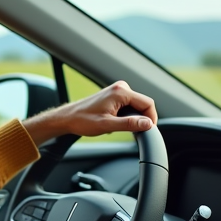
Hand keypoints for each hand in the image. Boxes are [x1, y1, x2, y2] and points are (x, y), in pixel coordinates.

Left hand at [22, 81, 157, 144]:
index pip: (148, 103)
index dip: (151, 119)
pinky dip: (127, 116)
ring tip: (119, 126)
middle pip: (143, 104)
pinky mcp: (115, 95)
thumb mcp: (108, 125)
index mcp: (121, 91)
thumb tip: (147, 124)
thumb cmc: (83, 120)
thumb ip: (129, 124)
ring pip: (137, 106)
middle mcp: (121, 87)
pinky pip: (129, 106)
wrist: (68, 118)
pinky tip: (116, 122)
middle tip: (133, 132)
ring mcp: (118, 90)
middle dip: (142, 118)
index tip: (148, 131)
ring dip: (133, 118)